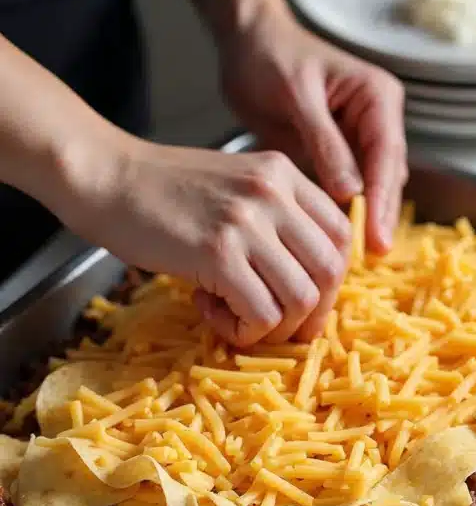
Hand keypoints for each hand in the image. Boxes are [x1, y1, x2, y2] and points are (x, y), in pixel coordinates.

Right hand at [60, 133, 350, 346]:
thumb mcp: (235, 186)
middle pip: (330, 271)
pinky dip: (242, 331)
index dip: (329, 280)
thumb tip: (307, 282)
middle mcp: (274, 193)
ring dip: (273, 326)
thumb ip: (275, 217)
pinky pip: (260, 314)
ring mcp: (247, 222)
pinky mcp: (217, 253)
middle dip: (310, 313)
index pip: (341, 236)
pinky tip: (210, 310)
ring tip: (234, 315)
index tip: (300, 300)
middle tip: (274, 324)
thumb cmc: (162, 191)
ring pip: (301, 299)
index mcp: (284, 174)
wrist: (104, 176)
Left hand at [220, 9, 406, 253]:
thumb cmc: (269, 56)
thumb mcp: (297, 96)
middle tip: (374, 255)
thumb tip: (350, 192)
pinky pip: (351, 186)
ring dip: (368, 217)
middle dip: (381, 214)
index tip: (376, 236)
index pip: (386, 155)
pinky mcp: (341, 152)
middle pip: (388, 175)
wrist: (246, 42)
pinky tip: (339, 237)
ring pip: (374, 185)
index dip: (382, 199)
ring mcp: (362, 136)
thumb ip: (324, 142)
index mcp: (376, 96)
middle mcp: (377, 117)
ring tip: (360, 256)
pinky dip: (347, 210)